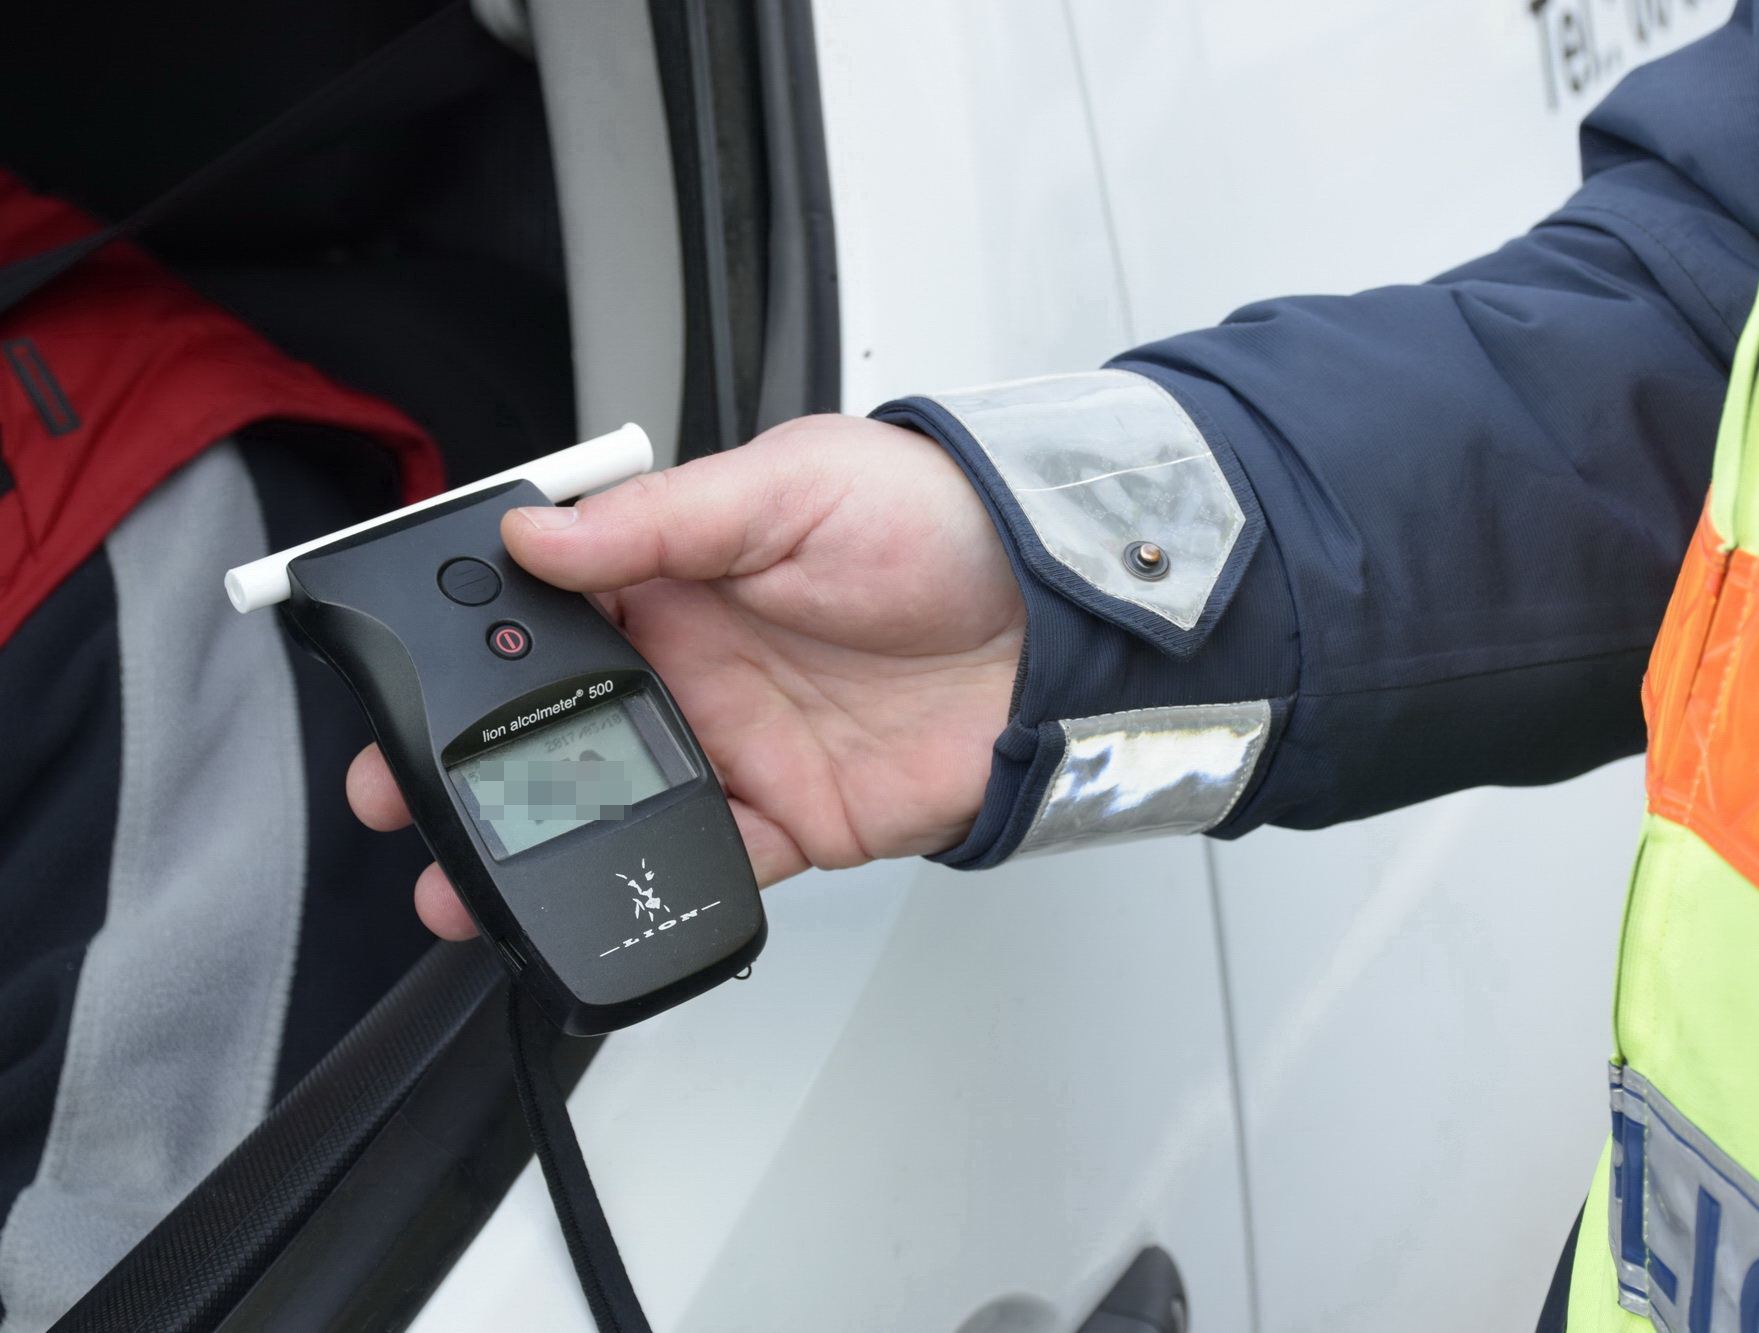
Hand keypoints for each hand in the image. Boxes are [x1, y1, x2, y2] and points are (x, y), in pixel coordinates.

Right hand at [346, 415, 1024, 938]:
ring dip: (536, 841)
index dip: (473, 639)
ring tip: (461, 879)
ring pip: (612, 802)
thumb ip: (662, 519)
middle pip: (558, 718)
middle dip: (470, 757)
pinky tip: (592, 899)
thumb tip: (537, 533)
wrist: (1061, 623)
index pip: (550, 605)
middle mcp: (700, 659)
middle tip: (394, 789)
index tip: (402, 669)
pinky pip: (710, 863)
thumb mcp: (792, 484)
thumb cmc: (942, 524)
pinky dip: (655, 886)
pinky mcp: (795, 815)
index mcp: (683, 568)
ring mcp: (741, 743)